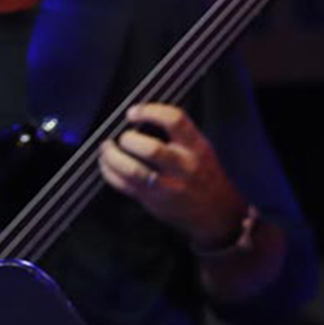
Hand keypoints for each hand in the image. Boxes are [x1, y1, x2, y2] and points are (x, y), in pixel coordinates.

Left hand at [100, 103, 248, 247]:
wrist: (216, 213)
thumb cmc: (203, 175)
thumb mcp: (200, 150)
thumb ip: (178, 136)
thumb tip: (139, 118)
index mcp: (197, 147)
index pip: (175, 121)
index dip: (150, 111)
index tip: (133, 112)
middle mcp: (184, 166)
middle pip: (151, 149)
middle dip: (128, 139)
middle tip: (122, 137)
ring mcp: (168, 185)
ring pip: (133, 170)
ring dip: (112, 157)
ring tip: (107, 148)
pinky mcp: (153, 200)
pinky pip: (124, 185)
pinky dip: (109, 172)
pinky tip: (107, 165)